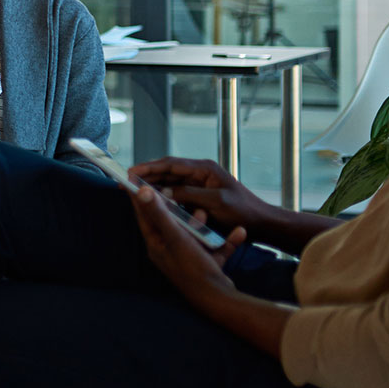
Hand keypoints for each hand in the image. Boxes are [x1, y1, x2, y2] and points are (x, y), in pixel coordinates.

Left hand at [128, 183, 245, 304]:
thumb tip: (142, 192)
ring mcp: (188, 258)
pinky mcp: (207, 264)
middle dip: (179, 210)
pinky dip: (226, 240)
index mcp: (157, 244)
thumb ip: (160, 214)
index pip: (145, 216)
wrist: (217, 299)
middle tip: (181, 196)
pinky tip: (239, 232)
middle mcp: (170, 251)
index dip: (142, 198)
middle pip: (172, 224)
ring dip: (201, 223)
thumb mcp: (175, 237)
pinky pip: (216, 247)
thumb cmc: (192, 268)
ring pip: (195, 234)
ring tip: (204, 213)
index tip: (139, 181)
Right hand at [129, 156, 276, 235]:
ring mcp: (199, 184)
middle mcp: (200, 173)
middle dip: (146, 175)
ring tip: (134, 191)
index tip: (131, 172)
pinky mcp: (200, 196)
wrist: (262, 224)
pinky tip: (153, 202)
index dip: (149, 167)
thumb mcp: (216, 202)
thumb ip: (190, 194)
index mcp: (204, 169)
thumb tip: (165, 192)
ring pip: (170, 182)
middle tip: (126, 181)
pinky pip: (177, 193)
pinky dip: (164, 196)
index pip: (170, 164)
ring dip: (153, 186)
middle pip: (167, 171)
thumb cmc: (243, 211)